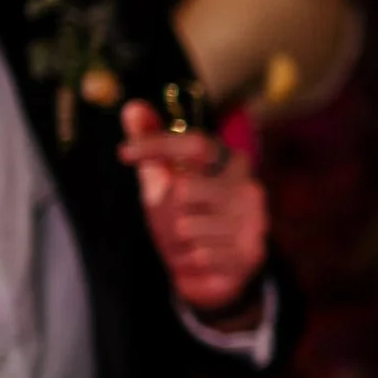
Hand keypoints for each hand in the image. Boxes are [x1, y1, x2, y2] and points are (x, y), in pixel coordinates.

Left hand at [120, 100, 267, 320]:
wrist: (213, 271)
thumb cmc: (188, 218)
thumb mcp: (164, 180)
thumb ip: (153, 145)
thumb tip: (133, 106)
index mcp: (230, 163)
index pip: (195, 144)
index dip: (156, 145)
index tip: (123, 154)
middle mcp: (249, 187)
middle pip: (186, 190)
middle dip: (166, 210)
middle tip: (175, 220)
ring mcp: (254, 221)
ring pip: (188, 226)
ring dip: (177, 239)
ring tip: (189, 242)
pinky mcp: (251, 253)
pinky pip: (201, 254)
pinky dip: (189, 259)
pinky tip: (199, 258)